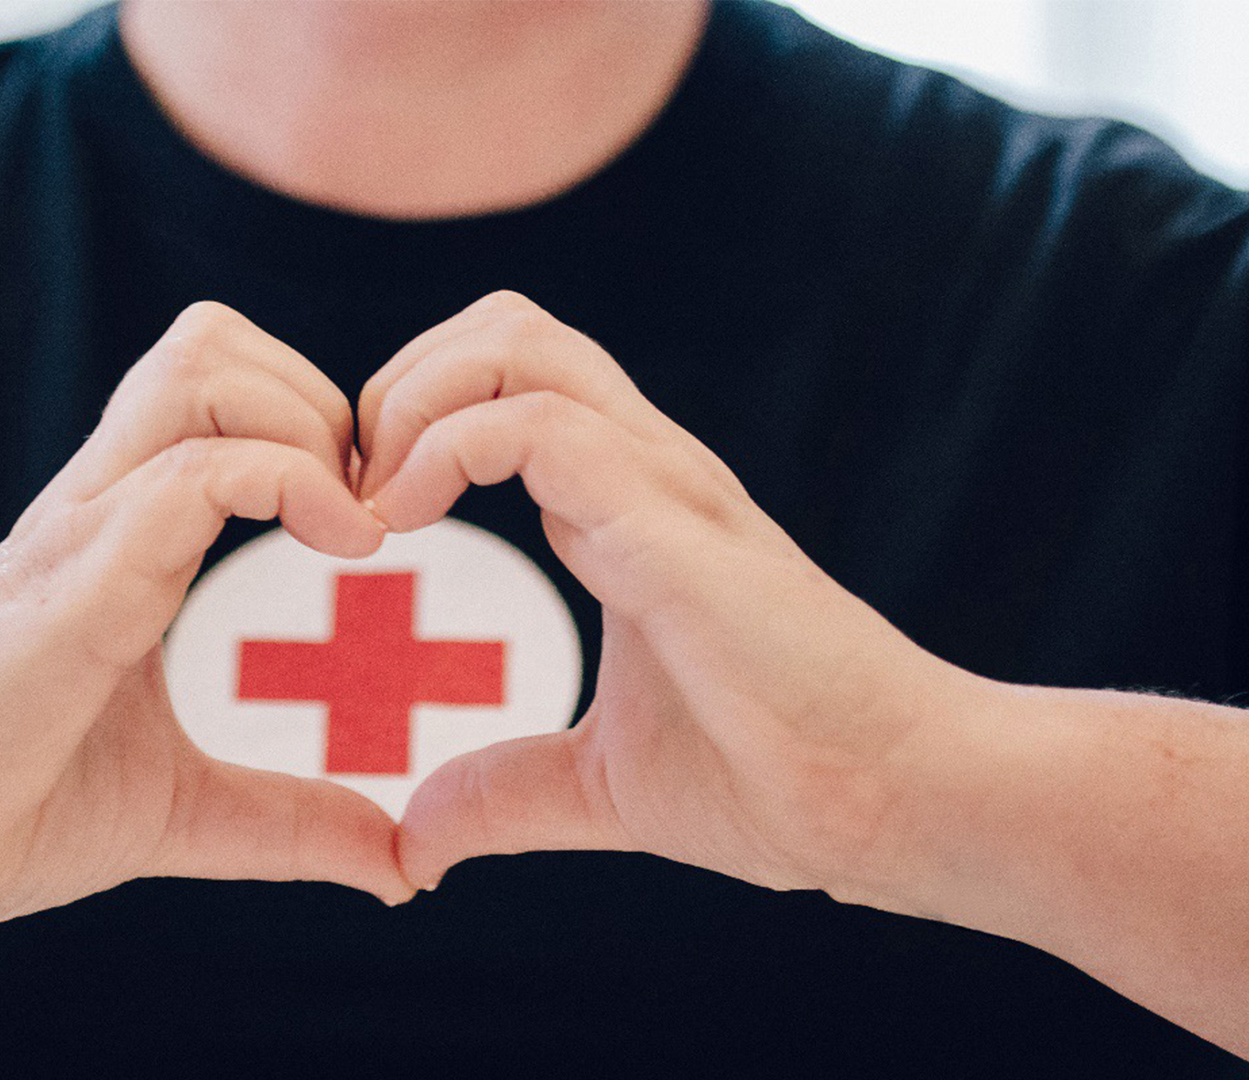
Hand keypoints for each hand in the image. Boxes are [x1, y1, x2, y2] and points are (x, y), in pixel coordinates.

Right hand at [0, 302, 412, 931]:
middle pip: (209, 340)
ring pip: (201, 366)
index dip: (313, 424)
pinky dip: (291, 481)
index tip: (373, 526)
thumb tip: (401, 866)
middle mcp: (99, 508)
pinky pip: (193, 470)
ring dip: (303, 423)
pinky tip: (347, 551)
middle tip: (368, 513)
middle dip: (318, 399)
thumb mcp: (182, 811)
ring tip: (352, 528)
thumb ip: (289, 823)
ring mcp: (81, 532)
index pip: (217, 388)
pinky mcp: (73, 582)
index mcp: (121, 538)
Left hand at [361, 291, 991, 909]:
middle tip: (352, 493)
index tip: (358, 521)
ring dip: (413, 401)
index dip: (410, 424)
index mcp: (623, 507)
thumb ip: (505, 794)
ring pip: (517, 341)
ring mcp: (662, 483)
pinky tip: (404, 525)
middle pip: (504, 326)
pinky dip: (445, 448)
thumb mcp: (602, 786)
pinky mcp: (672, 523)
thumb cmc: (780, 781)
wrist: (896, 804)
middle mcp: (641, 470)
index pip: (505, 385)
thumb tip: (416, 843)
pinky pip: (537, 423)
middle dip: (399, 382)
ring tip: (374, 504)